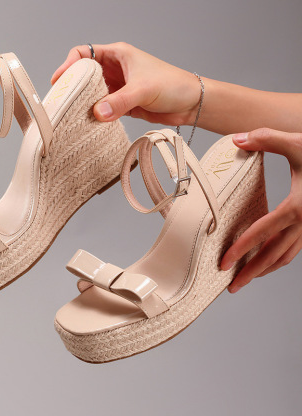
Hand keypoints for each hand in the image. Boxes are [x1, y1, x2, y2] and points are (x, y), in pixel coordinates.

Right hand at [51, 42, 201, 125]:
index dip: (69, 64)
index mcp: (118, 55)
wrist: (190, 104)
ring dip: (84, 103)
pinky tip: (90, 122)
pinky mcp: (122, 104)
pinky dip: (96, 115)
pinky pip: (103, 108)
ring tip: (72, 114)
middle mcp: (115, 70)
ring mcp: (118, 88)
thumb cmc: (173, 84)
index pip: (84, 53)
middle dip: (73, 86)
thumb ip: (120, 101)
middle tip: (61, 101)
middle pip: (85, 75)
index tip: (59, 80)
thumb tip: (98, 113)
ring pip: (92, 94)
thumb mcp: (143, 89)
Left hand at [221, 128, 301, 292]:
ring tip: (245, 280)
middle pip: (273, 256)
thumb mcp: (299, 143)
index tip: (224, 262)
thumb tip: (238, 139)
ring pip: (285, 257)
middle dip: (250, 273)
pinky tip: (267, 260)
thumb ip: (266, 139)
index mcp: (297, 207)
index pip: (261, 233)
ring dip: (265, 270)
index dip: (240, 249)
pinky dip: (278, 259)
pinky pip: (294, 250)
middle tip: (231, 286)